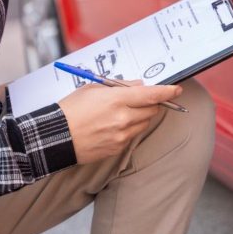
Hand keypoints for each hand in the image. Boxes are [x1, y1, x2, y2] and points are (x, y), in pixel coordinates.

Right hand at [57, 81, 182, 163]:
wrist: (55, 137)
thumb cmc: (71, 109)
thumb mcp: (93, 88)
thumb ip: (120, 86)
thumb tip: (139, 85)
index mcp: (116, 100)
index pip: (151, 95)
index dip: (167, 91)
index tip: (177, 89)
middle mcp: (123, 118)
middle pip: (152, 109)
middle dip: (151, 102)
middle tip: (140, 99)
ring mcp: (121, 135)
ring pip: (144, 123)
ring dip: (140, 116)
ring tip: (120, 112)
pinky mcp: (117, 148)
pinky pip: (132, 135)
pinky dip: (129, 129)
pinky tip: (112, 125)